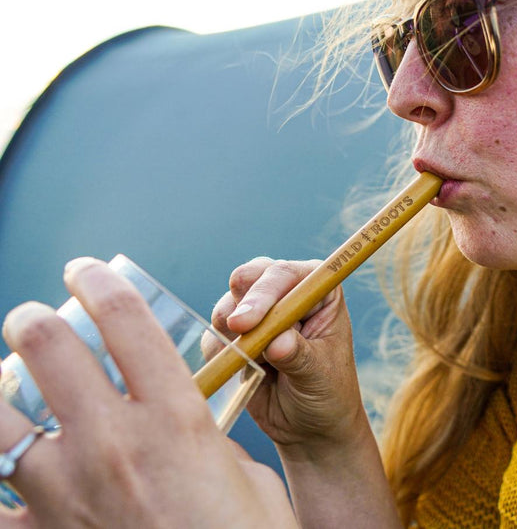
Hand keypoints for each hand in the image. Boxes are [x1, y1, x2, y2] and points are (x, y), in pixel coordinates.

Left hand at [0, 258, 296, 527]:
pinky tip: (3, 463)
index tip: (84, 269)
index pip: (125, 316)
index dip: (98, 279)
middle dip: (32, 319)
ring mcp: (69, 496)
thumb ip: (206, 436)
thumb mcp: (243, 472)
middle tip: (32, 316)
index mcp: (175, 417)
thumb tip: (180, 418)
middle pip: (48, 348)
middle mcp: (116, 444)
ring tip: (0, 382)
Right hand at [208, 257, 365, 453]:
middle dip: (241, 304)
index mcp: (319, 291)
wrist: (309, 426)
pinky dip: (218, 349)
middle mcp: (288, 292)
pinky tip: (238, 369)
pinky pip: (215, 333)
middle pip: (252, 276)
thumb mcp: (320, 376)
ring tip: (247, 361)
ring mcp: (259, 311)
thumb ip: (299, 356)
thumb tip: (277, 342)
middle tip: (235, 330)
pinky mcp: (235, 334)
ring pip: (229, 303)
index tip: (247, 322)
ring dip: (228, 329)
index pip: (288, 275)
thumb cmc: (328, 393)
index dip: (265, 291)